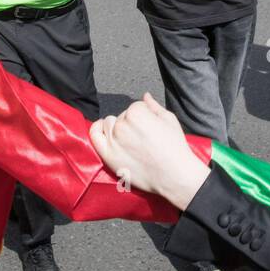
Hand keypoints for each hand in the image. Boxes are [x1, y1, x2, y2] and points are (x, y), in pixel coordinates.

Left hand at [89, 93, 210, 208]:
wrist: (174, 175)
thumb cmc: (175, 147)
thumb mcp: (169, 120)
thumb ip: (154, 106)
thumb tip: (145, 95)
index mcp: (137, 112)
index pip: (135, 107)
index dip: (144, 116)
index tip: (150, 127)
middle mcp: (122, 124)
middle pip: (122, 116)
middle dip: (131, 123)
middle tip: (142, 136)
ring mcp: (113, 139)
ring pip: (109, 124)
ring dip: (117, 128)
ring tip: (130, 140)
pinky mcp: (108, 154)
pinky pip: (94, 136)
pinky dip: (97, 129)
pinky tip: (102, 129)